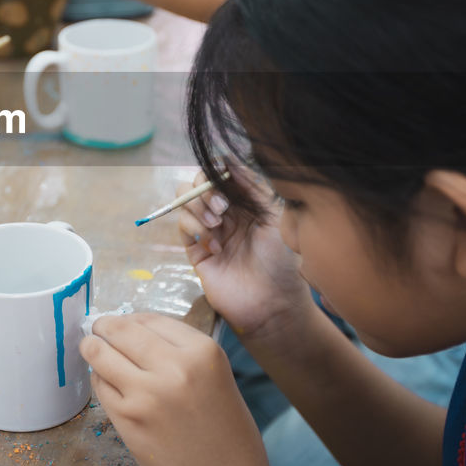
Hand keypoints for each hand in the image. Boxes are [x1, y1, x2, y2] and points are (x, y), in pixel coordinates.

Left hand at [80, 313, 286, 465]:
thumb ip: (183, 355)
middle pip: (122, 330)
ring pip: (102, 354)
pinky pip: (101, 386)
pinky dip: (99, 380)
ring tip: (91, 347)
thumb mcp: (219, 382)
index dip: (133, 318)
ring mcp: (146, 393)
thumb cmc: (229, 440)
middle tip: (98, 327)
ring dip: (93, 348)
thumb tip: (140, 333)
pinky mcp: (127, 420)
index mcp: (204, 353)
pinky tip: (105, 382)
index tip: (125, 321)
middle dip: (105, 326)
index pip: (153, 319)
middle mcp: (175, 367)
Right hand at [178, 167, 316, 341]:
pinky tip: (215, 246)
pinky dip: (195, 228)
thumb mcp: (274, 216)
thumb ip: (253, 187)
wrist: (273, 304)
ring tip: (217, 224)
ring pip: (185, 201)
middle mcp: (225, 213)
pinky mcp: (195, 251)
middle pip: (198, 183)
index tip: (224, 175)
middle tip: (223, 206)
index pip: (221, 173)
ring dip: (197, 206)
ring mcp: (209, 230)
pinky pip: (183, 226)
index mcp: (245, 202)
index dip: (217, 170)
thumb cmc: (281, 261)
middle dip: (206, 188)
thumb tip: (229, 160)